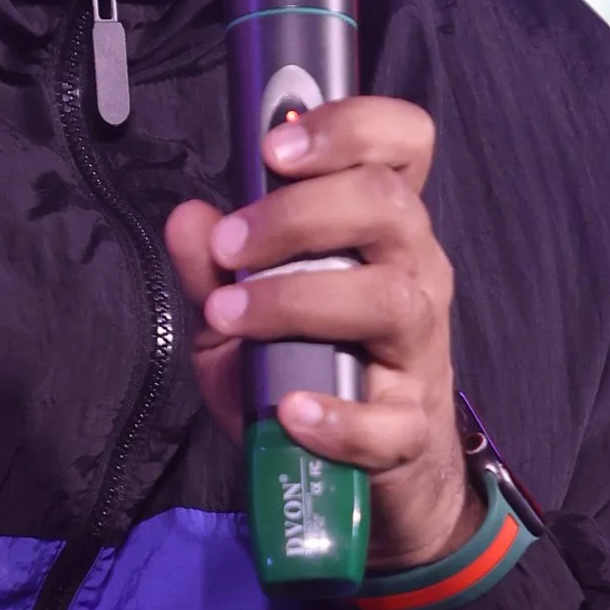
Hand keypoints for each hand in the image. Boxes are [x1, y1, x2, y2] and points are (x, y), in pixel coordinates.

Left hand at [164, 97, 478, 572]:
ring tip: (233, 319)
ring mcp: (420, 352)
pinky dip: (335, 415)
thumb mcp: (244, 316)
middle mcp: (414, 275)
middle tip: (230, 248)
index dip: (350, 126)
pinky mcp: (411, 431)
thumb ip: (215, 270)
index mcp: (381, 231)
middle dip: (297, 214)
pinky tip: (289, 409)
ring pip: (391, 298)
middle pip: (387, 207)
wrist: (366, 483)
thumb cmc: (308, 377)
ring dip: (300, 300)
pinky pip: (387, 420)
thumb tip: (189, 219)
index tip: (274, 149)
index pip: (402, 144)